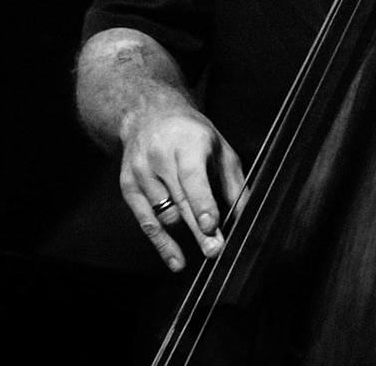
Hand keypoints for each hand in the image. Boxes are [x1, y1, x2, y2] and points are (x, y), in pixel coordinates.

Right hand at [120, 103, 246, 272]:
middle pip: (180, 200)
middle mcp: (159, 156)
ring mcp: (140, 172)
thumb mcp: (220, 148)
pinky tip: (176, 260)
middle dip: (199, 229)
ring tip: (207, 247)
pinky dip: (162, 243)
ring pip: (164, 214)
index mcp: (186, 142)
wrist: (148, 116)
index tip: (211, 225)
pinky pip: (146, 222)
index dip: (201, 202)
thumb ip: (233, 183)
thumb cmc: (191, 134)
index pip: (192, 176)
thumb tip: (247, 216)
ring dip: (185, 235)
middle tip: (216, 250)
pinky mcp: (128, 186)